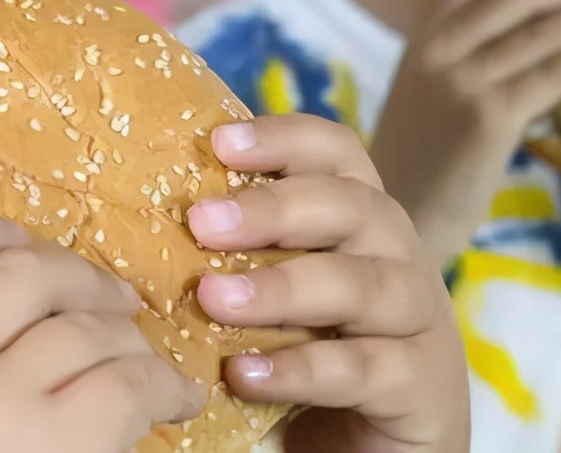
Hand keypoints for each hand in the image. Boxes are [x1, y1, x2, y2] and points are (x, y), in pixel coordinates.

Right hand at [0, 209, 204, 452]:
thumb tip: (38, 289)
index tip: (16, 238)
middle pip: (21, 271)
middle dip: (81, 276)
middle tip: (116, 300)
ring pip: (87, 328)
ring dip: (132, 340)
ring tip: (147, 365)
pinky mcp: (62, 442)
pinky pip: (131, 381)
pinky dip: (167, 385)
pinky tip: (180, 400)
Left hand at [188, 114, 468, 452]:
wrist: (373, 449)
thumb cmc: (312, 355)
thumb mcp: (275, 297)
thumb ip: (236, 259)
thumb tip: (136, 223)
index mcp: (362, 222)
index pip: (339, 155)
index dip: (286, 139)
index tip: (219, 143)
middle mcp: (398, 258)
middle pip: (355, 208)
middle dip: (276, 209)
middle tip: (201, 222)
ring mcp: (418, 322)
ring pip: (364, 285)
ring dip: (284, 287)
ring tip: (213, 299)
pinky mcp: (424, 387)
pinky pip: (367, 368)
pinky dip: (305, 367)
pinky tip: (246, 374)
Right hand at [371, 0, 560, 262]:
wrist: (399, 218)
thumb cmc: (419, 163)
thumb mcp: (426, 97)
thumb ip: (460, 61)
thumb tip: (529, 39)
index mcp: (420, 42)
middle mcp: (437, 53)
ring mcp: (462, 83)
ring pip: (540, 33)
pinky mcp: (489, 118)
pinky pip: (552, 75)